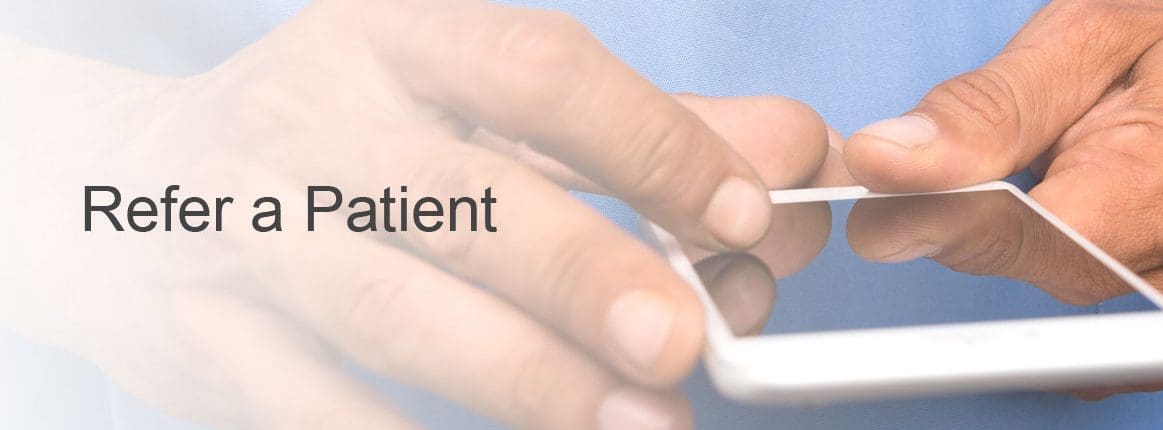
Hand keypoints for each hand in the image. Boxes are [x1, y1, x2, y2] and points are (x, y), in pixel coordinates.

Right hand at [0, 0, 840, 427]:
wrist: (131, 189)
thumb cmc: (348, 143)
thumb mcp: (475, 106)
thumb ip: (640, 134)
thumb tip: (789, 159)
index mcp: (399, 42)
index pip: (538, 72)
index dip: (650, 142)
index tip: (740, 214)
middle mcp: (318, 123)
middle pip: (467, 197)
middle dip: (586, 272)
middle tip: (683, 340)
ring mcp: (252, 234)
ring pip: (396, 310)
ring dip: (528, 377)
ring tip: (641, 425)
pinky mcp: (208, 340)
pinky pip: (310, 406)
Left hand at [840, 0, 1162, 396]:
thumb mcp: (1090, 36)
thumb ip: (988, 108)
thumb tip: (888, 161)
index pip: (1017, 239)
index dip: (938, 214)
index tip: (887, 184)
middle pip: (1023, 274)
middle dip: (971, 219)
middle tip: (950, 167)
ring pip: (1044, 299)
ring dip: (1012, 242)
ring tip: (1041, 170)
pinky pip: (1077, 321)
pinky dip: (1045, 268)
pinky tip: (1056, 217)